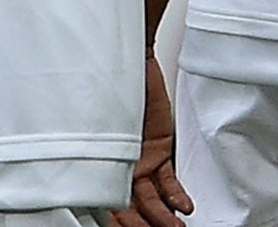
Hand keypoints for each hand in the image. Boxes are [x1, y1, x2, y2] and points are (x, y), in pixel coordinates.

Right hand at [111, 53, 193, 226]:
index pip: (105, 208)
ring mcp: (140, 162)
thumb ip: (94, 159)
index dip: (115, 223)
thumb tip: (93, 192)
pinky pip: (167, 180)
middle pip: (131, 209)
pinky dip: (176, 195)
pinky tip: (184, 207)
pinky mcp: (159, 151)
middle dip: (143, 226)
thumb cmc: (103, 92)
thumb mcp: (94, 127)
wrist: (128, 66)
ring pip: (152, 200)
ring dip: (164, 217)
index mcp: (96, 168)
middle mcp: (118, 169)